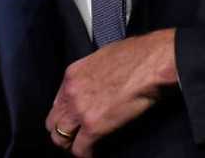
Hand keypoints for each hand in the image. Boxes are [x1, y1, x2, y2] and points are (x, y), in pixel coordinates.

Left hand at [46, 29, 177, 156]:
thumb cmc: (136, 55)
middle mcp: (71, 92)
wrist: (151, 63)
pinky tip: (93, 153)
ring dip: (71, 144)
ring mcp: (80, 110)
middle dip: (63, 131)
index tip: (73, 120)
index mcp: (72, 74)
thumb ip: (92, 73)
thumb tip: (98, 82)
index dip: (65, 114)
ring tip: (81, 147)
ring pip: (61, 137)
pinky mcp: (94, 126)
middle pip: (53, 122)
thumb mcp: (103, 56)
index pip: (57, 103)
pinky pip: (80, 149)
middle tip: (74, 137)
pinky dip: (85, 154)